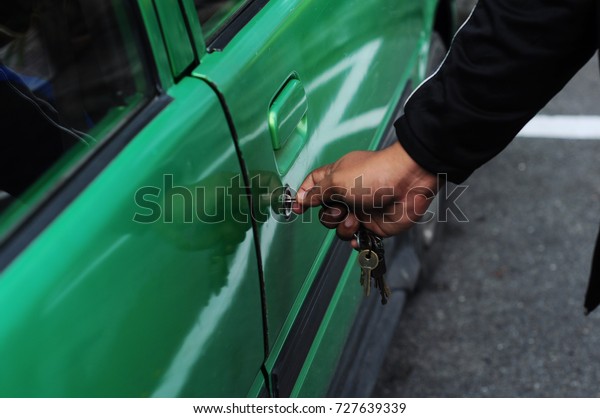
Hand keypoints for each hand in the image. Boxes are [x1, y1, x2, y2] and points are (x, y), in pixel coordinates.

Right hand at [292, 141, 439, 244]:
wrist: (407, 183)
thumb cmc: (374, 174)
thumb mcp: (338, 181)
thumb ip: (317, 193)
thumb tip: (301, 199)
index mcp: (336, 177)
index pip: (313, 185)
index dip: (303, 196)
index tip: (297, 208)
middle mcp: (347, 194)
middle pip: (324, 212)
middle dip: (329, 216)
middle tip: (342, 209)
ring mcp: (360, 210)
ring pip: (339, 228)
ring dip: (344, 227)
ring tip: (357, 219)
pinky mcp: (373, 225)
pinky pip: (357, 238)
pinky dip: (355, 240)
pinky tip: (359, 235)